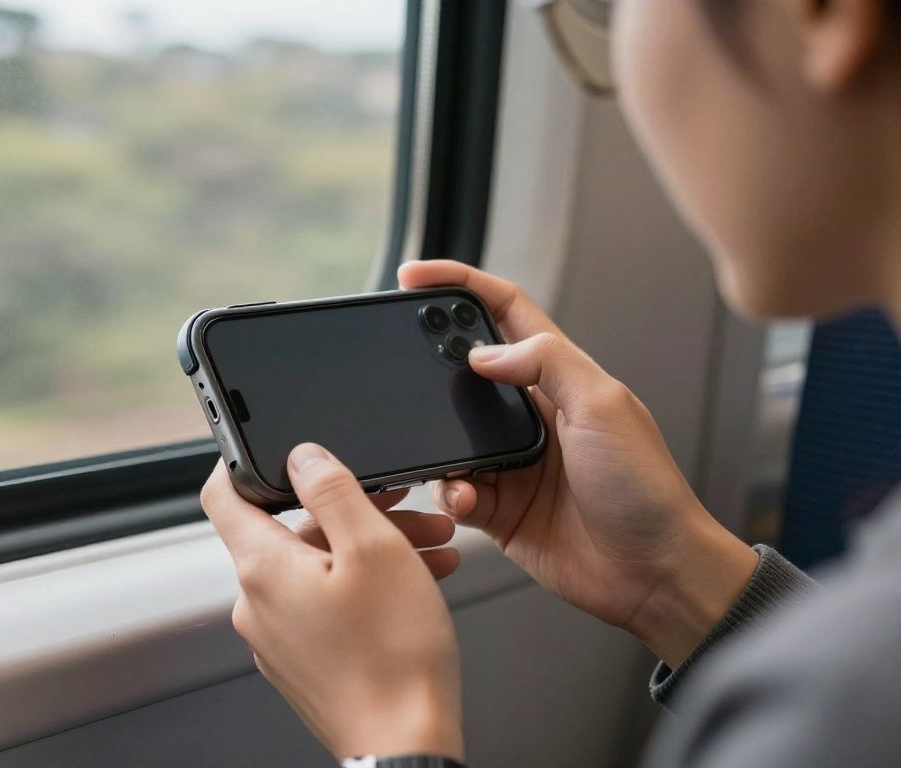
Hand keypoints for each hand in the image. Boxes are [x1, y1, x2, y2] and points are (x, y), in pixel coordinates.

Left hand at [201, 445, 463, 761]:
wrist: (406, 746)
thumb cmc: (393, 659)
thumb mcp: (373, 548)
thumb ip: (332, 490)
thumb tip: (303, 456)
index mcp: (262, 568)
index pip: (222, 494)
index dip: (243, 461)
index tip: (275, 449)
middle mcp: (258, 604)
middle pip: (291, 530)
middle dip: (352, 510)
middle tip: (405, 507)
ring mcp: (279, 637)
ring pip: (318, 567)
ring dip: (370, 548)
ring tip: (430, 548)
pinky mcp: (304, 662)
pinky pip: (326, 604)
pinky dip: (365, 585)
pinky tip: (417, 583)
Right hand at [400, 260, 757, 667]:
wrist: (655, 572)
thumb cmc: (646, 488)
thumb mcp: (602, 404)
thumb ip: (544, 362)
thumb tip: (483, 350)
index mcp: (561, 377)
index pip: (504, 311)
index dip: (460, 285)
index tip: (415, 274)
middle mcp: (533, 415)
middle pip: (465, 371)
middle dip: (430, 369)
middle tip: (403, 370)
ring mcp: (513, 462)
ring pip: (451, 436)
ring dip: (442, 447)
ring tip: (454, 464)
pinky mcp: (500, 509)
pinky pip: (455, 491)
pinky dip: (452, 494)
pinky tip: (466, 502)